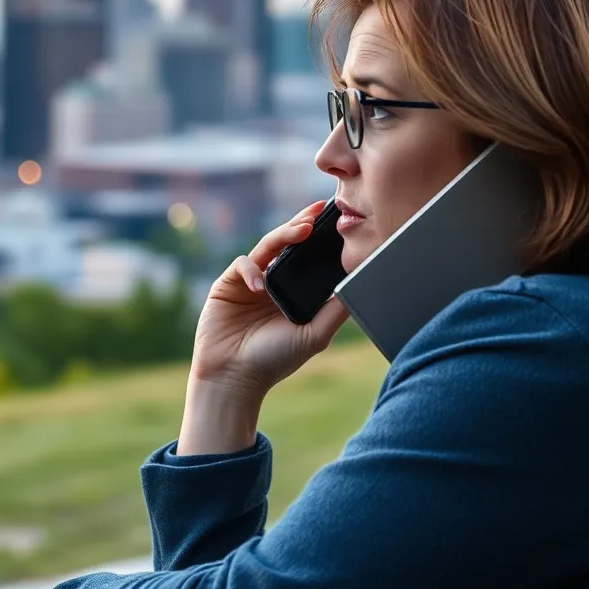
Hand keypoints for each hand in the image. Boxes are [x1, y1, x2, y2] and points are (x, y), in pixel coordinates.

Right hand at [191, 199, 350, 400]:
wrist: (234, 378)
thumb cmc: (275, 360)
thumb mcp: (315, 335)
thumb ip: (336, 309)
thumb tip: (362, 282)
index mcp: (292, 291)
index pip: (307, 256)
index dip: (320, 238)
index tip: (338, 221)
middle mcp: (271, 282)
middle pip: (287, 244)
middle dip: (302, 223)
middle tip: (319, 210)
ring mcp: (249, 281)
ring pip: (266, 247)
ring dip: (283, 235)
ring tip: (302, 231)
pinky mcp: (227, 284)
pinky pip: (242, 265)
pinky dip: (252, 271)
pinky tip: (261, 286)